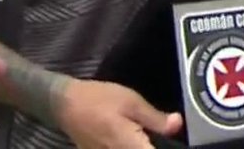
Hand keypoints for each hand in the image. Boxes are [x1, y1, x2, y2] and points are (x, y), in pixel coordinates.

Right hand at [56, 79, 182, 148]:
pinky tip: (136, 139)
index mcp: (130, 146)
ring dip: (142, 145)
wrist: (65, 104)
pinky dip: (132, 146)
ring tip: (148, 135)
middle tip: (161, 134)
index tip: (172, 141)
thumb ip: (156, 118)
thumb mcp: (132, 102)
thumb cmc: (100, 99)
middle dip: (155, 144)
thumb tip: (178, 126)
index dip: (167, 146)